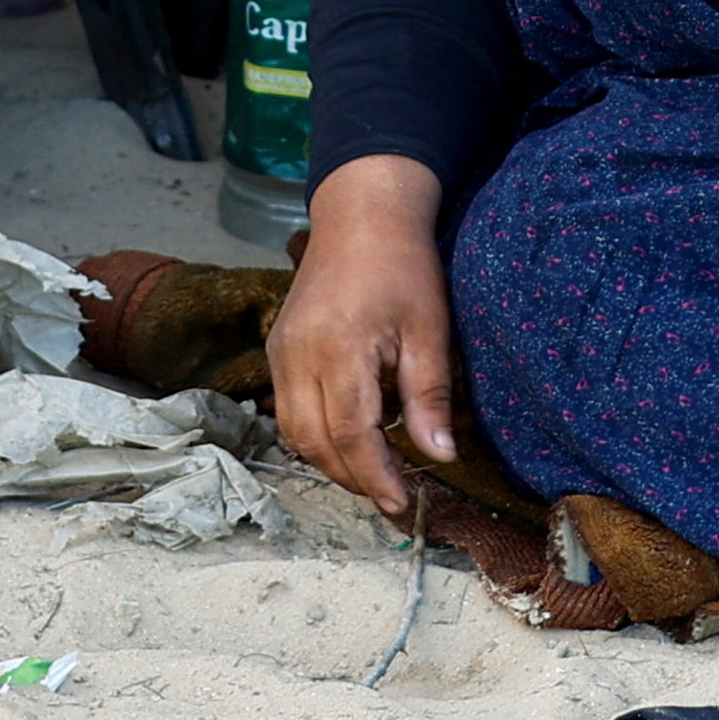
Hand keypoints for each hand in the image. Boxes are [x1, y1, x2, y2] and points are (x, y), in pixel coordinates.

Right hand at [265, 155, 457, 520]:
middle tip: (393, 498)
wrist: (361, 216)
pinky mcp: (277, 349)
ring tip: (373, 478)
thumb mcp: (429, 328)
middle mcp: (297, 355)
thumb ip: (429, 396)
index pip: (351, 433)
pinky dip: (316, 437)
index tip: (403, 503)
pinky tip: (349, 442)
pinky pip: (288, 410)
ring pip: (294, 433)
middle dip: (353, 479)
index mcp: (339, 348)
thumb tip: (441, 458)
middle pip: (315, 442)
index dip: (375, 476)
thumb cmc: (402, 265)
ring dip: (331, 463)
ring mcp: (281, 352)